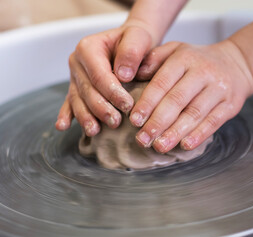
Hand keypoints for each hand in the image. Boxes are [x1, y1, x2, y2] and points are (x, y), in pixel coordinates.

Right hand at [55, 21, 154, 135]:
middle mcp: (77, 62)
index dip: (112, 92)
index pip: (99, 74)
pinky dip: (66, 115)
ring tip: (95, 131)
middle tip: (116, 122)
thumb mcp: (138, 38)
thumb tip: (123, 75)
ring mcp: (75, 77)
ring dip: (86, 117)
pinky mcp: (76, 89)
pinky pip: (70, 103)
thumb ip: (131, 52)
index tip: (127, 105)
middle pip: (87, 90)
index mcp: (89, 48)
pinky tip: (63, 126)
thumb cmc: (136, 41)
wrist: (132, 44)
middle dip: (101, 108)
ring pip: (78, 100)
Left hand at [130, 40, 252, 152]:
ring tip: (159, 146)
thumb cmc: (198, 61)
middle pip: (177, 100)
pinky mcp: (230, 104)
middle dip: (158, 122)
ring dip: (175, 132)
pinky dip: (199, 135)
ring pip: (194, 113)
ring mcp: (219, 89)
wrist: (236, 63)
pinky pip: (214, 122)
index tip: (134, 121)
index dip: (148, 103)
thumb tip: (131, 76)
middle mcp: (203, 72)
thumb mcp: (175, 50)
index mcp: (184, 58)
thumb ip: (153, 59)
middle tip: (142, 139)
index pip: (162, 82)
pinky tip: (185, 145)